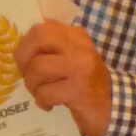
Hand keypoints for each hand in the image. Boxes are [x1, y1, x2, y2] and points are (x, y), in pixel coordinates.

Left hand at [16, 19, 111, 135]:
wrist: (111, 108)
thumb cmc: (87, 83)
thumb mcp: (73, 58)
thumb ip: (54, 46)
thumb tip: (25, 40)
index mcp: (77, 36)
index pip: (42, 27)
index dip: (27, 44)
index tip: (27, 60)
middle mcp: (80, 47)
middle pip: (39, 37)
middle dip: (24, 58)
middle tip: (28, 74)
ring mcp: (80, 68)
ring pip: (37, 68)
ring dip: (32, 85)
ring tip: (40, 93)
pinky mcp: (78, 90)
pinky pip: (45, 92)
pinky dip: (42, 101)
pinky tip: (49, 105)